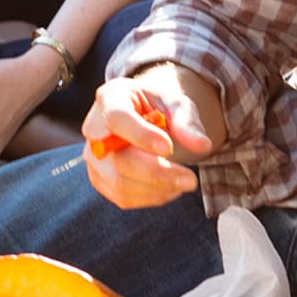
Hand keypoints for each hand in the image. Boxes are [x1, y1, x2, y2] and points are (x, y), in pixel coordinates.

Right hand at [83, 75, 206, 209]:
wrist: (144, 115)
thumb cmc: (158, 106)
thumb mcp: (175, 104)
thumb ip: (187, 122)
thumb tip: (203, 145)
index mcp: (110, 99)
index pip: (117, 119)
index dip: (141, 136)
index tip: (169, 149)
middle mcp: (94, 130)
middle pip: (118, 160)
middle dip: (157, 173)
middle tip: (191, 180)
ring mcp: (94, 158)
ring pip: (120, 184)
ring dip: (158, 189)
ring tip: (184, 181)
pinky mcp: (101, 180)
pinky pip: (123, 197)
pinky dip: (151, 197)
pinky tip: (170, 187)